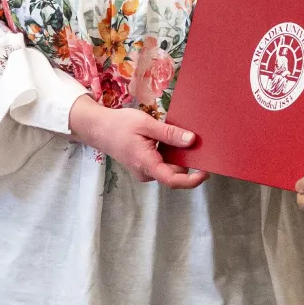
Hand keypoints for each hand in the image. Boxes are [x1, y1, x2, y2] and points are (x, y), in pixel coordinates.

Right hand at [68, 96, 207, 188]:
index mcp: (146, 164)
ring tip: (181, 136)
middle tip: (198, 142)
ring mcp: (144, 171)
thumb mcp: (146, 124)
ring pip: (169, 168)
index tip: (206, 172)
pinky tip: (169, 139)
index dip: (192, 180)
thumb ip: (169, 134)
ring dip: (178, 156)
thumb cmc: (119, 124)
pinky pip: (162, 164)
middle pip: (174, 173)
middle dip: (187, 160)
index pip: (173, 180)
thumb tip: (192, 140)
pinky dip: (170, 154)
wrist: (98, 128)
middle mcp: (146, 172)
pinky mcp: (144, 166)